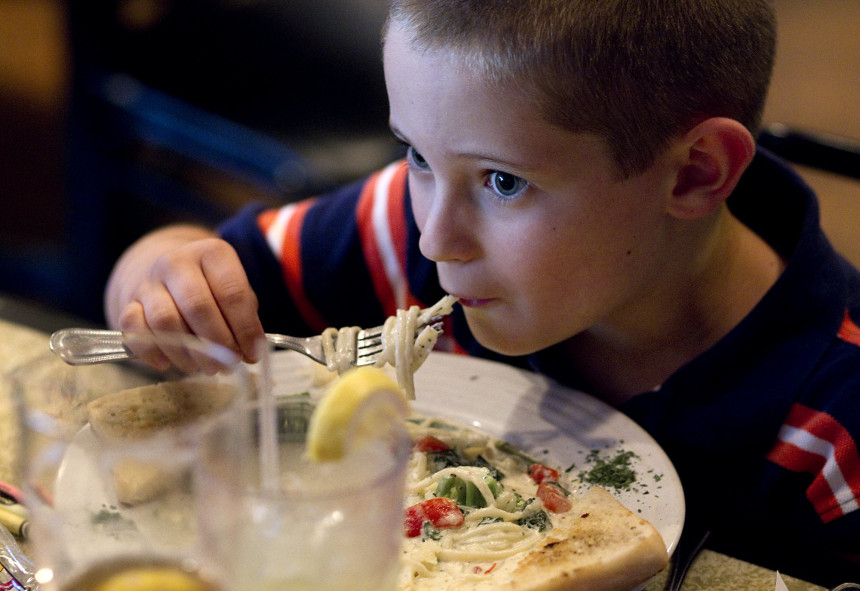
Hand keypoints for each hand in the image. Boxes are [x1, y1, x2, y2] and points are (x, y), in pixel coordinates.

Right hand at [105, 225, 265, 368]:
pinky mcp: (129, 302)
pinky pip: (134, 330)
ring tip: (205, 367)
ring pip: (165, 321)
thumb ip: (245, 316)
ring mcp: (149, 281)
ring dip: (188, 352)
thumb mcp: (234, 289)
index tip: (253, 354)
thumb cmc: (211, 286)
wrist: (167, 270)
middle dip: (217, 343)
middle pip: (198, 306)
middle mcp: (177, 262)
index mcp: (211, 253)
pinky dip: (151, 351)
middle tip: (228, 365)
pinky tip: (168, 363)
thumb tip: (250, 351)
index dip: (245, 328)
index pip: (232, 292)